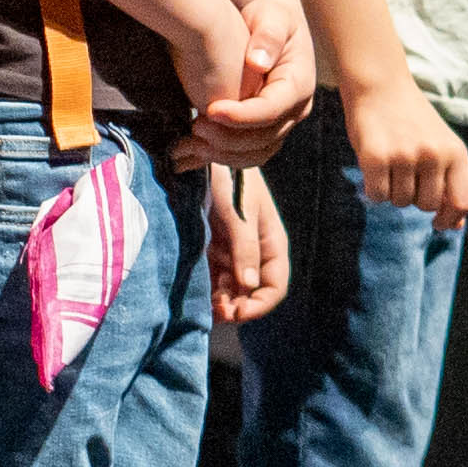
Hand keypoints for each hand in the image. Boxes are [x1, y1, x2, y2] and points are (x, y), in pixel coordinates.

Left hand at [193, 0, 314, 164]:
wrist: (269, 28)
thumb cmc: (268, 18)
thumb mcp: (272, 17)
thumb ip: (267, 35)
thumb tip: (258, 61)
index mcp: (298, 84)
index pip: (272, 109)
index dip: (242, 115)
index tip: (210, 109)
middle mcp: (294, 110)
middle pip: (263, 138)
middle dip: (228, 138)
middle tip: (195, 127)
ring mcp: (280, 124)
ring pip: (256, 154)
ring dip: (223, 154)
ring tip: (191, 143)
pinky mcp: (265, 131)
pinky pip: (246, 155)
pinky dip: (219, 157)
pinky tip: (192, 154)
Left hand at [208, 160, 291, 327]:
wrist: (202, 153)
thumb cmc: (228, 178)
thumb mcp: (239, 213)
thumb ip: (245, 249)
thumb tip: (248, 286)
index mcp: (270, 244)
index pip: (274, 287)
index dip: (258, 305)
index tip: (236, 313)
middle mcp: (253, 252)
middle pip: (250, 293)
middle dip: (235, 306)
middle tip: (213, 311)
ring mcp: (231, 251)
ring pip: (229, 288)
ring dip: (218, 300)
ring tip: (201, 304)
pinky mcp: (210, 247)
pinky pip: (211, 276)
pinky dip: (204, 288)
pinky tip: (193, 292)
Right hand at [349, 77, 467, 227]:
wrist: (381, 85)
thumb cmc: (412, 119)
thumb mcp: (441, 145)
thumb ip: (450, 181)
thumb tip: (455, 226)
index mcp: (456, 152)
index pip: (462, 202)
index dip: (450, 219)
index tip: (438, 223)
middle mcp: (434, 155)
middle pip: (426, 205)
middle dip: (413, 197)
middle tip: (404, 174)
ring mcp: (405, 156)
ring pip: (400, 201)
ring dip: (392, 191)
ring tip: (390, 162)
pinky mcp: (376, 157)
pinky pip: (377, 195)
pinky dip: (373, 189)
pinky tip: (375, 167)